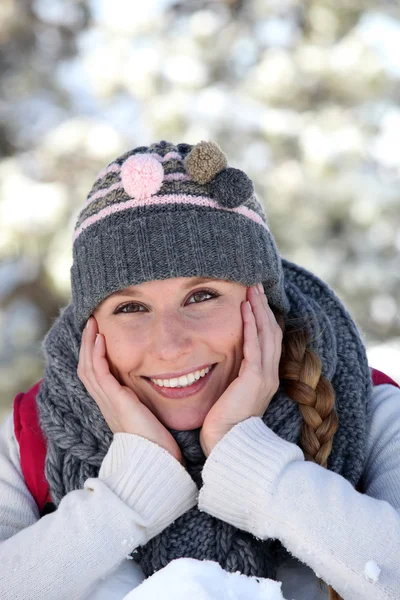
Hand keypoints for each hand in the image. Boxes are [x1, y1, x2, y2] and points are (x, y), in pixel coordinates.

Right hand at [77, 316, 182, 463]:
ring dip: (89, 343)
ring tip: (92, 324)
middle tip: (90, 323)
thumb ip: (145, 401)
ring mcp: (108, 402)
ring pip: (88, 367)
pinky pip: (100, 373)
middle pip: (85, 368)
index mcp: (111, 405)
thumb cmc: (157, 442)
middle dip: (86, 344)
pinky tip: (101, 339)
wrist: (157, 461)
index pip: (94, 375)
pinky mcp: (116, 401)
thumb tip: (159, 385)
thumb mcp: (148, 415)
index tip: (97, 335)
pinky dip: (97, 355)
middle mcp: (105, 402)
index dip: (92, 354)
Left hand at [200, 284, 282, 456]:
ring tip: (253, 289)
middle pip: (271, 332)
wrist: (228, 446)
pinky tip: (245, 308)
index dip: (263, 318)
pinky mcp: (255, 378)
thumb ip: (233, 379)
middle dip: (264, 307)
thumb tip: (223, 367)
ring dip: (259, 309)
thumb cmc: (225, 426)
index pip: (268, 341)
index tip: (255, 300)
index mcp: (265, 378)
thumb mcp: (232, 396)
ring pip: (266, 334)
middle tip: (256, 286)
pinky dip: (251, 324)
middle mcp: (270, 374)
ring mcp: (265, 376)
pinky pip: (254, 345)